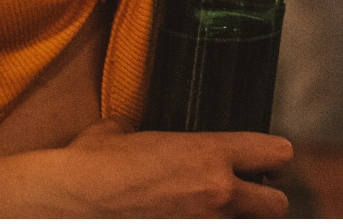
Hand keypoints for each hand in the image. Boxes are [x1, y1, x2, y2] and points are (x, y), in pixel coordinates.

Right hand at [38, 118, 291, 220]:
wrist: (64, 204)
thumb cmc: (87, 167)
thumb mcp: (118, 132)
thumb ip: (137, 130)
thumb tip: (129, 127)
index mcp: (210, 153)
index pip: (278, 154)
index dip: (271, 160)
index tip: (260, 165)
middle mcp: (218, 193)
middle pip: (278, 206)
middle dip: (262, 204)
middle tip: (239, 201)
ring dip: (232, 223)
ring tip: (206, 217)